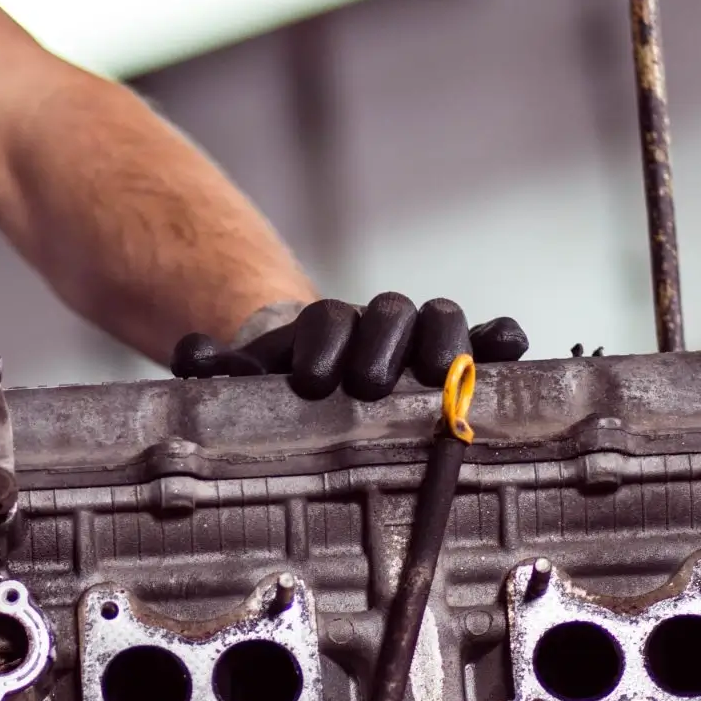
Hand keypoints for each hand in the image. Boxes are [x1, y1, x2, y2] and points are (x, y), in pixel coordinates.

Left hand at [172, 294, 527, 400]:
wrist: (333, 385)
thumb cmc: (291, 386)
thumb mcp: (253, 378)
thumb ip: (220, 368)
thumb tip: (191, 355)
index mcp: (331, 325)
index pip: (329, 318)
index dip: (322, 344)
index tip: (308, 383)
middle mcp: (382, 323)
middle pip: (391, 312)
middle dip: (381, 345)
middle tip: (366, 387)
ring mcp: (426, 337)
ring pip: (441, 320)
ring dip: (443, 343)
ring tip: (439, 376)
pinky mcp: (467, 359)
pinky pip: (490, 339)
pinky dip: (499, 340)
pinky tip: (509, 350)